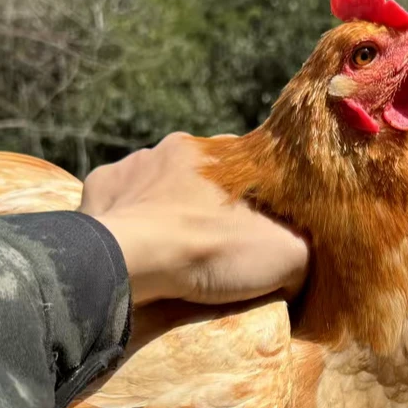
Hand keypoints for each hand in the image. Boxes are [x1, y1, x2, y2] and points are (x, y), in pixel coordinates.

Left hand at [79, 133, 307, 306]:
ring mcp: (133, 165)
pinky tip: (134, 246)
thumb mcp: (285, 255)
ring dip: (166, 208)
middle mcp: (176, 146)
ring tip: (170, 249)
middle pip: (201, 174)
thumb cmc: (210, 251)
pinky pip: (118, 199)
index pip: (249, 165)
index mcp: (221, 153)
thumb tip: (308, 256)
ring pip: (158, 183)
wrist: (130, 261)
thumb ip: (305, 248)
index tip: (257, 226)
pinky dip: (127, 219)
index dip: (257, 195)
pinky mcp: (99, 188)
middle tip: (212, 242)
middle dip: (208, 202)